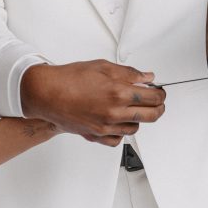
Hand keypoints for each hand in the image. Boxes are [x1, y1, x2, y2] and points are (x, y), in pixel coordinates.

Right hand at [20, 61, 165, 146]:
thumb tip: (146, 77)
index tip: (159, 91)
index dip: (160, 93)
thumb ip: (128, 73)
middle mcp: (114, 112)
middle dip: (158, 108)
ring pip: (135, 128)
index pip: (153, 97)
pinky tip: (118, 122)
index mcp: (118, 92)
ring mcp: (106, 126)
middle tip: (157, 102)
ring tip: (134, 109)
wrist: (47, 94)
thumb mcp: (102, 66)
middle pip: (150, 116)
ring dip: (139, 119)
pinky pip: (117, 140)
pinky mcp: (96, 136)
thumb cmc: (70, 79)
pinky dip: (121, 132)